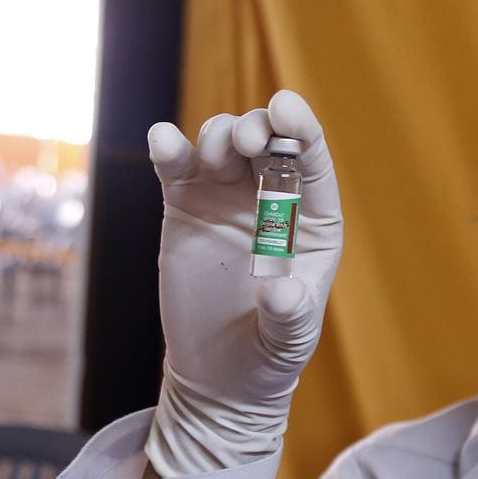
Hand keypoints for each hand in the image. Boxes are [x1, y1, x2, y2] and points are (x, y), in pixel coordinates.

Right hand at [143, 90, 342, 475]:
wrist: (221, 373)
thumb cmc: (269, 353)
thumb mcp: (287, 339)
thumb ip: (287, 315)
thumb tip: (278, 293)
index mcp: (312, 223)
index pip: (313, 165)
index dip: (303, 130)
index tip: (286, 105)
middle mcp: (273, 202)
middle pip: (269, 143)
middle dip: (258, 128)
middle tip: (247, 141)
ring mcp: (227, 200)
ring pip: (223, 145)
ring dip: (218, 137)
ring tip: (211, 157)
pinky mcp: (184, 208)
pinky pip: (176, 168)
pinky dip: (169, 148)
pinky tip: (163, 142)